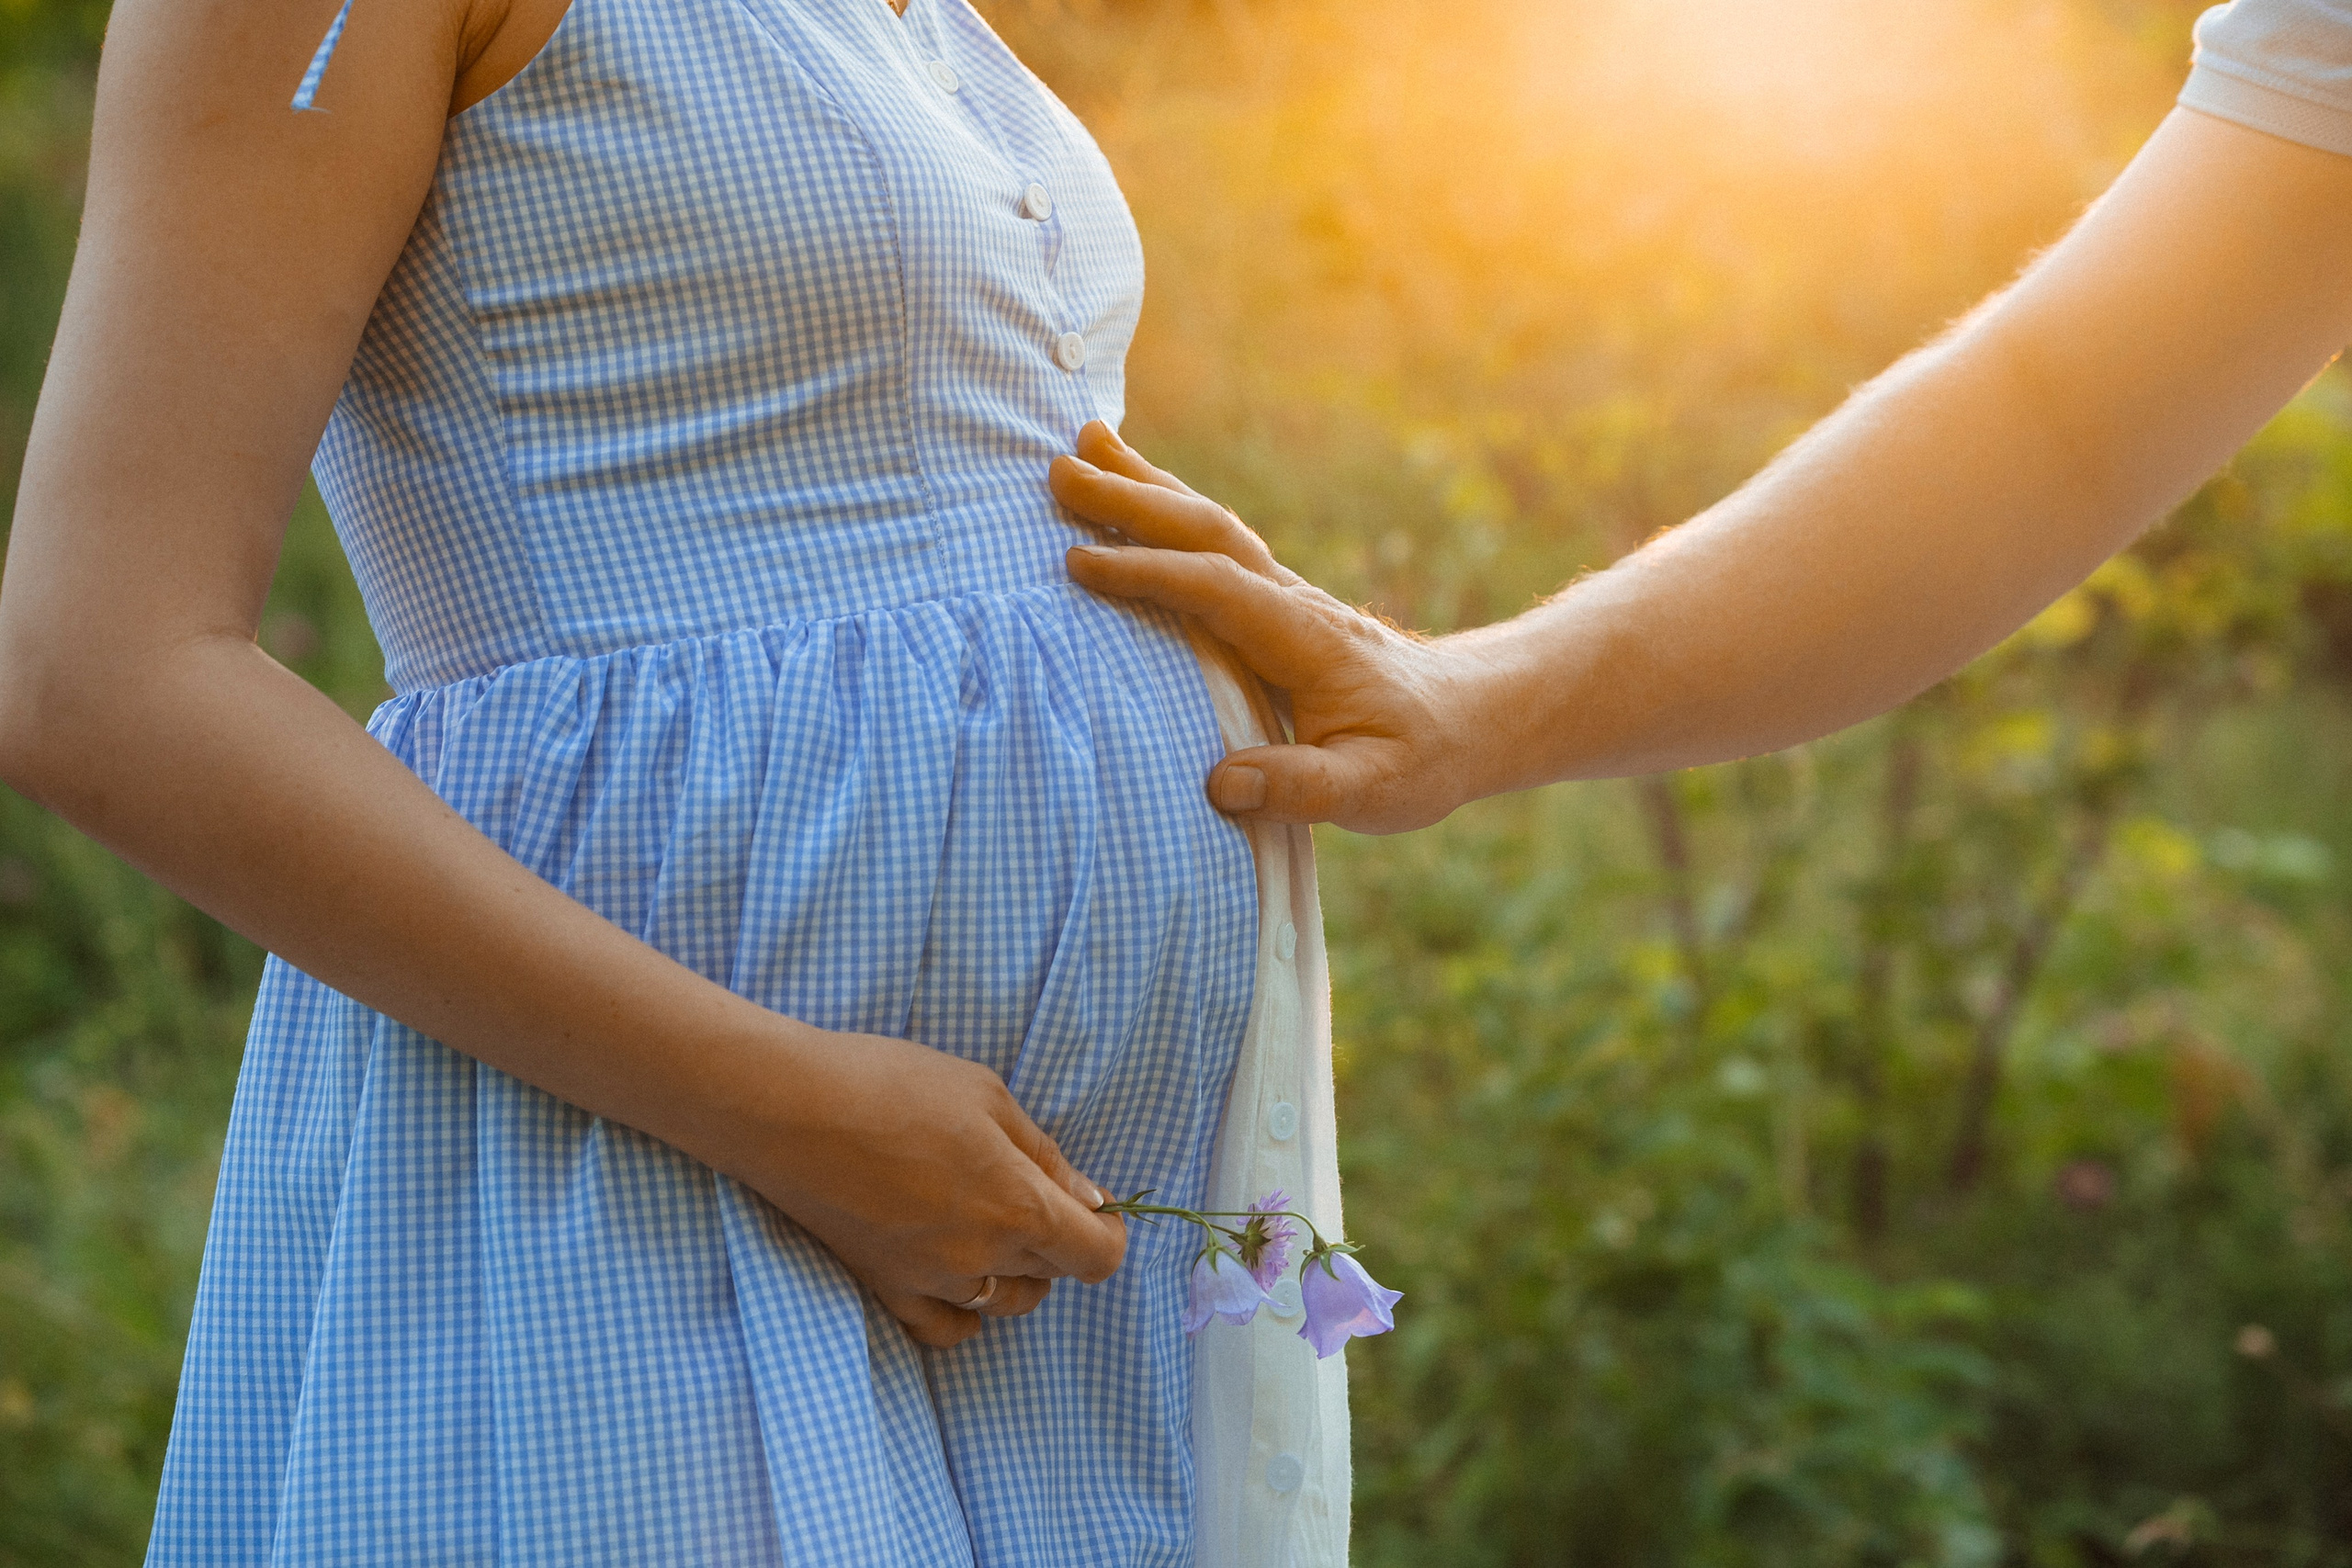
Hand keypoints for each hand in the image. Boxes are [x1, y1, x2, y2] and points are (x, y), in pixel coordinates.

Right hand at [710, 1024, 1127, 1348]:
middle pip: (1053, 1273)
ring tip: (992, 1220)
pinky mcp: (885, 1287)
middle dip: (1059, 1236)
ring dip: (1018, 1270)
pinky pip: (946, 1326)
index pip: (1095, 1255)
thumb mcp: (987, 1095)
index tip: (1100, 1207)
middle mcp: (982, 1258)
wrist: (789, 1109)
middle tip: (1032, 1188)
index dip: (1109, 1233)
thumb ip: (1043, 1154)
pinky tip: (958, 1271)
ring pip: (1006, 1302)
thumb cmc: (892, 1084)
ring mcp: (931, 1280)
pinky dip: (966, 1306)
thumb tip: (1087, 1197)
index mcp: (1018, 1207)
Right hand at [1051, 420, 1491, 832]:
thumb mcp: (1374, 791)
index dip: (1149, 573)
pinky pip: (1213, 543)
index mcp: (1304, 637)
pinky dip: (1167, 509)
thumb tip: (1221, 783)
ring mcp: (1282, 595)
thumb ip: (1302, 786)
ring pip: (1209, 524)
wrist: (1469, 719)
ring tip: (1084, 445)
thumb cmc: (1421, 757)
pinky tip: (1134, 495)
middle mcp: (1290, 601)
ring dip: (1146, 485)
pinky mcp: (1274, 603)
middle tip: (1059, 470)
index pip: (1217, 589)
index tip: (1078, 563)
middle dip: (1132, 500)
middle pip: (1207, 532)